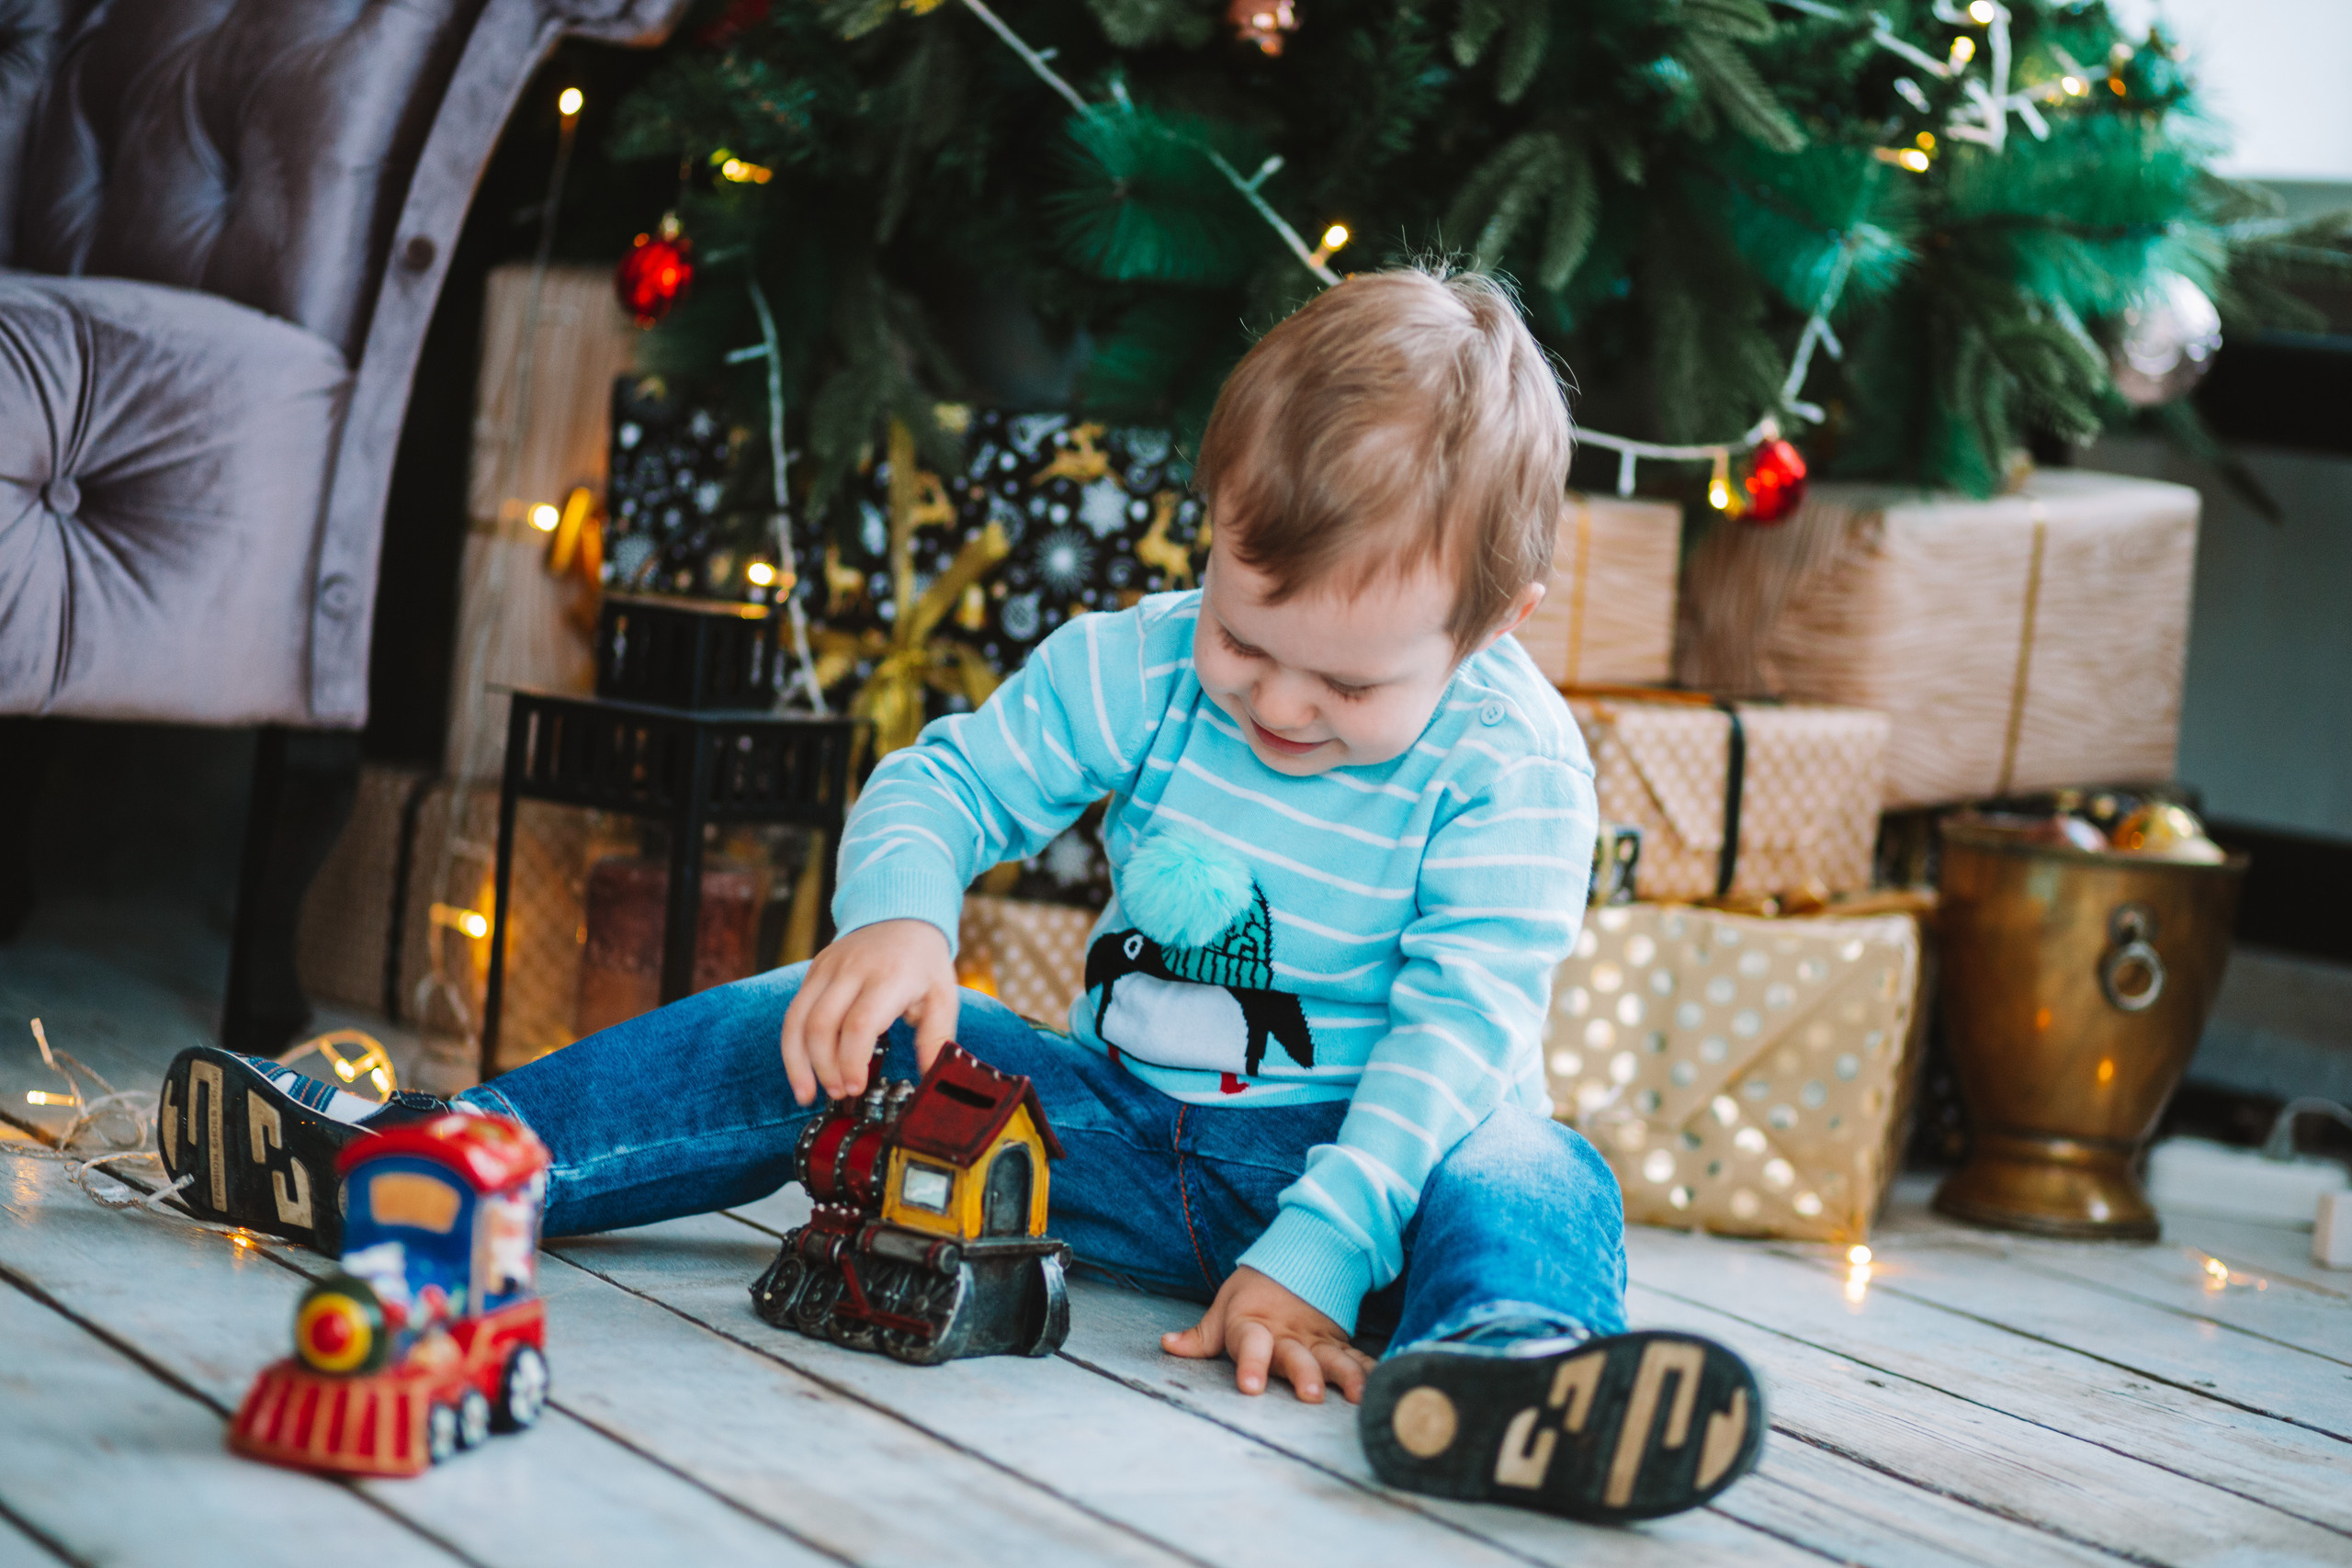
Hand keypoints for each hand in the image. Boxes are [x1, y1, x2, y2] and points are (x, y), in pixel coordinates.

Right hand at [781, 920, 959, 1105]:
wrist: (901, 915)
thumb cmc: (924, 962)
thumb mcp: (943, 996)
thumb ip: (936, 1039)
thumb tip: (932, 1081)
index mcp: (889, 977)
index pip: (860, 1024)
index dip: (852, 1061)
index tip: (857, 1087)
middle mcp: (852, 970)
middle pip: (823, 1025)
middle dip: (825, 1067)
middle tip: (840, 1093)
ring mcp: (828, 968)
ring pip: (798, 1019)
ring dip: (799, 1062)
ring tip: (808, 1094)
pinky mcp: (813, 971)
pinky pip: (793, 1012)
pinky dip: (791, 1046)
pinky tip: (799, 1073)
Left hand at [1162, 1266, 1374, 1403]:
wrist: (1300, 1254)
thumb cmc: (1255, 1290)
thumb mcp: (1224, 1308)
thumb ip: (1200, 1336)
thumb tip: (1167, 1346)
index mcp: (1254, 1325)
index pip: (1250, 1345)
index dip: (1250, 1365)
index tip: (1250, 1387)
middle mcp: (1287, 1335)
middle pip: (1295, 1356)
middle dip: (1304, 1375)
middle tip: (1310, 1395)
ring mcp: (1316, 1339)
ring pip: (1332, 1358)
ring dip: (1346, 1376)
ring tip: (1358, 1396)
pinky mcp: (1337, 1341)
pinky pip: (1356, 1356)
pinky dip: (1371, 1369)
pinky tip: (1385, 1385)